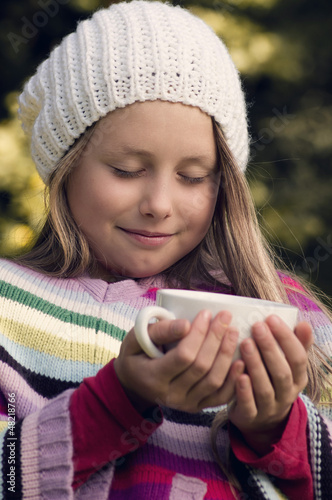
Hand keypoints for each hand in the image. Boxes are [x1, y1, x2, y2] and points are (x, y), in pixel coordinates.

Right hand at [114, 310, 243, 412]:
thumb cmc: (136, 356)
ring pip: (214, 381)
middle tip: (225, 316)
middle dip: (216, 339)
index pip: (183, 356)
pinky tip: (241, 361)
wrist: (133, 385)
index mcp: (153, 377)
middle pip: (202, 367)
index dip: (198, 334)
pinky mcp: (197, 407)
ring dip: (227, 355)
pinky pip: (221, 397)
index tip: (206, 313)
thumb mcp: (136, 338)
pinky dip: (234, 380)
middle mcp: (171, 395)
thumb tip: (186, 325)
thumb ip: (159, 331)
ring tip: (233, 332)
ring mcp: (186, 404)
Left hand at [228, 315, 312, 454]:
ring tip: (245, 343)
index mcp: (298, 378)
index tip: (271, 318)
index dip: (286, 338)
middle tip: (256, 326)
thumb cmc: (271, 380)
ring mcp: (269, 408)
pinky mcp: (251, 417)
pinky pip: (249, 405)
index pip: (298, 358)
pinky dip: (244, 391)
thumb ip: (295, 345)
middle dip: (269, 347)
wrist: (260, 419)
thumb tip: (303, 323)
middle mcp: (287, 394)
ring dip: (255, 365)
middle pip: (281, 372)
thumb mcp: (286, 365)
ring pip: (264, 388)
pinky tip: (239, 374)